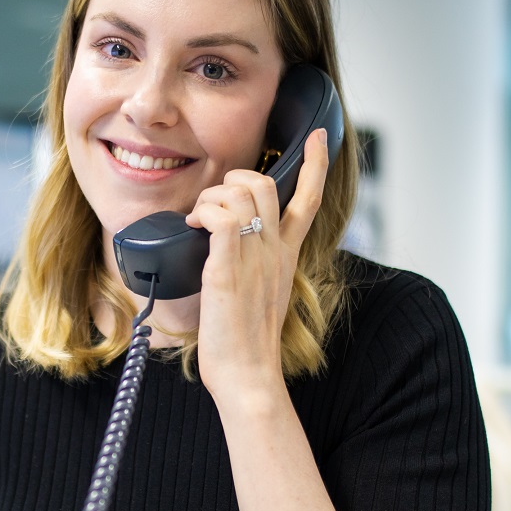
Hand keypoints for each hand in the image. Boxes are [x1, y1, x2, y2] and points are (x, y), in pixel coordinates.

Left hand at [184, 127, 328, 405]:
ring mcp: (255, 257)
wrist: (248, 374)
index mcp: (286, 255)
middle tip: (213, 204)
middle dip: (236, 178)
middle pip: (268, 184)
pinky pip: (221, 215)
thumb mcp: (260, 293)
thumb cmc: (247, 342)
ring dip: (212, 196)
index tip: (318, 136)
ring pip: (242, 192)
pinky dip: (203, 211)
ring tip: (198, 220)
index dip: (315, 164)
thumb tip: (228, 247)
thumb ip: (253, 264)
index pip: (310, 199)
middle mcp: (275, 250)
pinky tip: (193, 227)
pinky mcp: (229, 268)